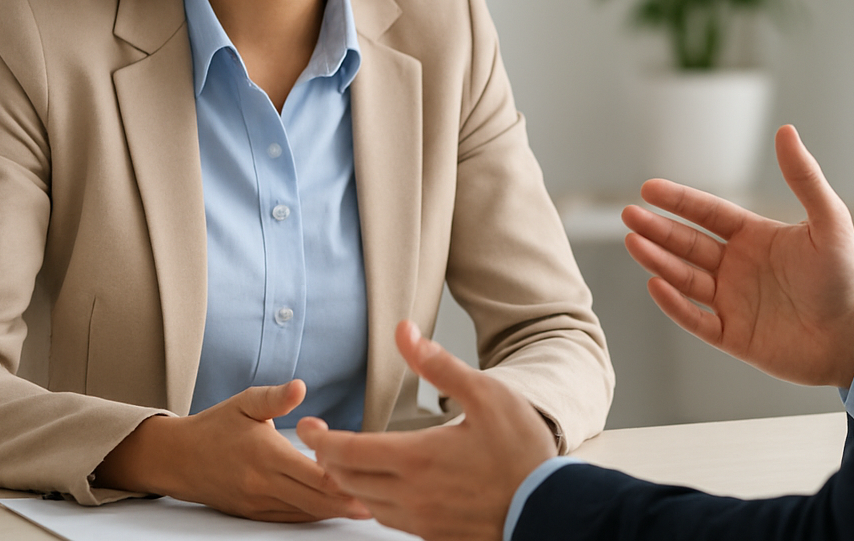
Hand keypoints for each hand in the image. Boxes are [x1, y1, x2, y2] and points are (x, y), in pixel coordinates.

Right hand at [94, 379, 370, 521]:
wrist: (176, 459)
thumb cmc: (214, 427)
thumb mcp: (244, 403)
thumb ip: (275, 397)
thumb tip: (300, 386)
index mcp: (265, 455)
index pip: (312, 473)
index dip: (342, 478)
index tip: (369, 475)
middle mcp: (263, 484)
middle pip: (315, 499)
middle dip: (348, 501)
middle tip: (382, 498)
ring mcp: (258, 503)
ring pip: (305, 512)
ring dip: (335, 510)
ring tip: (368, 506)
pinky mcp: (254, 513)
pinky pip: (291, 518)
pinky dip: (314, 514)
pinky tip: (334, 509)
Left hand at [297, 322, 556, 540]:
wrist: (547, 507)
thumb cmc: (522, 451)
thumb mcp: (487, 394)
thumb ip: (439, 366)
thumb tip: (404, 333)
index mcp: (416, 457)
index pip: (346, 451)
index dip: (319, 438)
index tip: (307, 426)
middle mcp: (410, 494)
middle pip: (347, 479)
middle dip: (327, 458)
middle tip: (321, 441)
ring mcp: (421, 519)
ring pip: (364, 502)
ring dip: (349, 481)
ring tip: (347, 462)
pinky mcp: (434, 535)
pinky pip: (389, 519)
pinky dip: (374, 501)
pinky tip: (384, 489)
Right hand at [623, 124, 853, 388]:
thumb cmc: (845, 278)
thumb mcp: (829, 221)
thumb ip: (804, 178)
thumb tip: (786, 130)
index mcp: (755, 237)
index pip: (707, 214)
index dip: (678, 201)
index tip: (648, 188)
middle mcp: (738, 266)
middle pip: (688, 244)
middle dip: (658, 229)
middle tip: (628, 215)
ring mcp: (732, 301)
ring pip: (685, 278)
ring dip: (659, 261)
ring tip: (633, 242)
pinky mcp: (733, 335)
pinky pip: (696, 319)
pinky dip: (675, 304)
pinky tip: (655, 284)